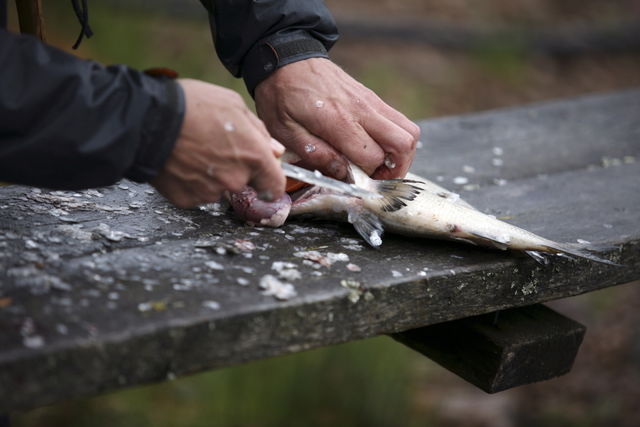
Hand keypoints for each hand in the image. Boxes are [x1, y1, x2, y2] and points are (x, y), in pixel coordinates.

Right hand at [151, 79, 284, 207]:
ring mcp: (210, 192)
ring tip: (194, 151)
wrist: (147, 120)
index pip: (275, 186)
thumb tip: (275, 151)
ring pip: (219, 189)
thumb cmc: (192, 106)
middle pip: (244, 184)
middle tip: (215, 149)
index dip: (270, 182)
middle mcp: (235, 179)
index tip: (265, 180)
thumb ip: (259, 131)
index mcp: (253, 156)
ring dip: (212, 176)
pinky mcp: (187, 199)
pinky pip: (196, 193)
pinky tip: (181, 162)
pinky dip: (191, 182)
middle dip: (235, 171)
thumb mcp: (233, 105)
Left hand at [254, 58, 419, 180]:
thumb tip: (343, 174)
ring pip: (409, 131)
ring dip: (401, 154)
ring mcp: (371, 101)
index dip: (369, 178)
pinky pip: (399, 121)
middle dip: (397, 170)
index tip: (357, 185)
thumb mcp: (285, 131)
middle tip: (377, 179)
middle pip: (404, 144)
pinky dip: (396, 139)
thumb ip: (316, 154)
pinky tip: (375, 148)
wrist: (287, 59)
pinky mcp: (372, 97)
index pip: (373, 157)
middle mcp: (362, 110)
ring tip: (380, 166)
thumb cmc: (281, 96)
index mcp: (338, 121)